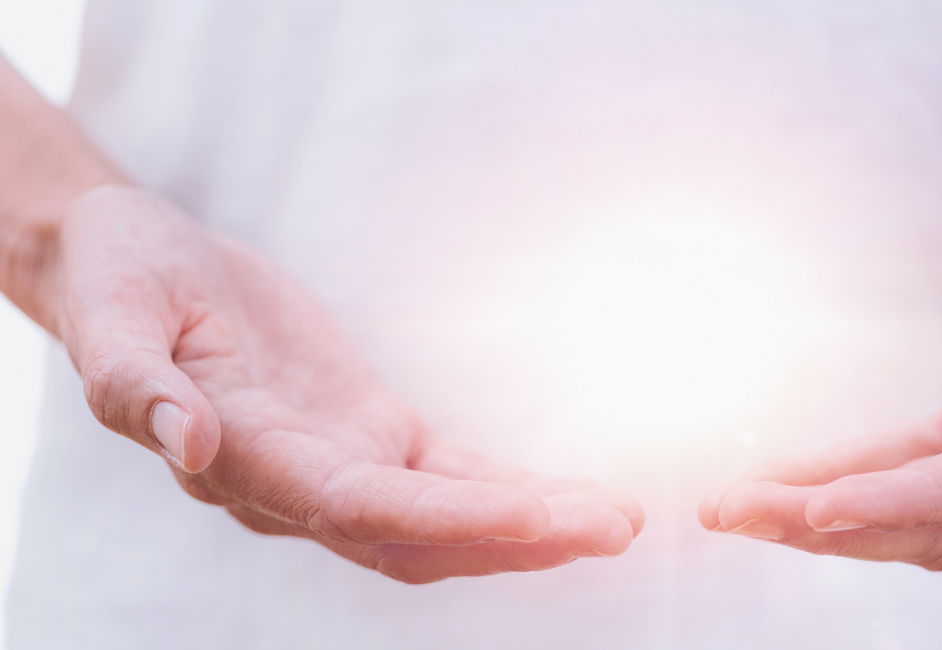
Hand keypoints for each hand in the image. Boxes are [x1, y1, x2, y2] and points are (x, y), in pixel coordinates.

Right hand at [51, 185, 641, 582]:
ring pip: (444, 519)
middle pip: (421, 535)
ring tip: (616, 521)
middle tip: (615, 528)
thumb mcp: (114, 311)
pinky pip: (447, 474)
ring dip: (528, 526)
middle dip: (519, 537)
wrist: (135, 265)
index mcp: (246, 458)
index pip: (361, 507)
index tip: (543, 514)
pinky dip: (507, 489)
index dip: (453, 517)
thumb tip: (190, 444)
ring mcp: (338, 464)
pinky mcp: (368, 434)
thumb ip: (137, 384)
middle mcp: (298, 483)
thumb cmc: (120, 278)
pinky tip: (568, 495)